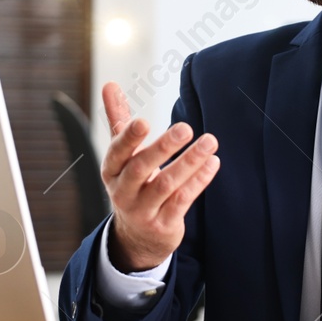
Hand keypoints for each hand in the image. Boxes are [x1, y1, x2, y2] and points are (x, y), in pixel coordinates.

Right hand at [99, 82, 219, 271]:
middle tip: (186, 127)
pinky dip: (199, 181)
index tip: (144, 121)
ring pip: (166, 185)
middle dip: (163, 147)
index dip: (129, 138)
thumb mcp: (121, 155)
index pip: (116, 152)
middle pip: (142, 168)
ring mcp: (143, 211)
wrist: (137, 236)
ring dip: (190, 162)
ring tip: (210, 142)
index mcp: (111, 171)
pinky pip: (182, 201)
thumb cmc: (132, 182)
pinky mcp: (163, 225)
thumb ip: (118, 119)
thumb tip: (109, 84)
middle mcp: (123, 192)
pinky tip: (213, 162)